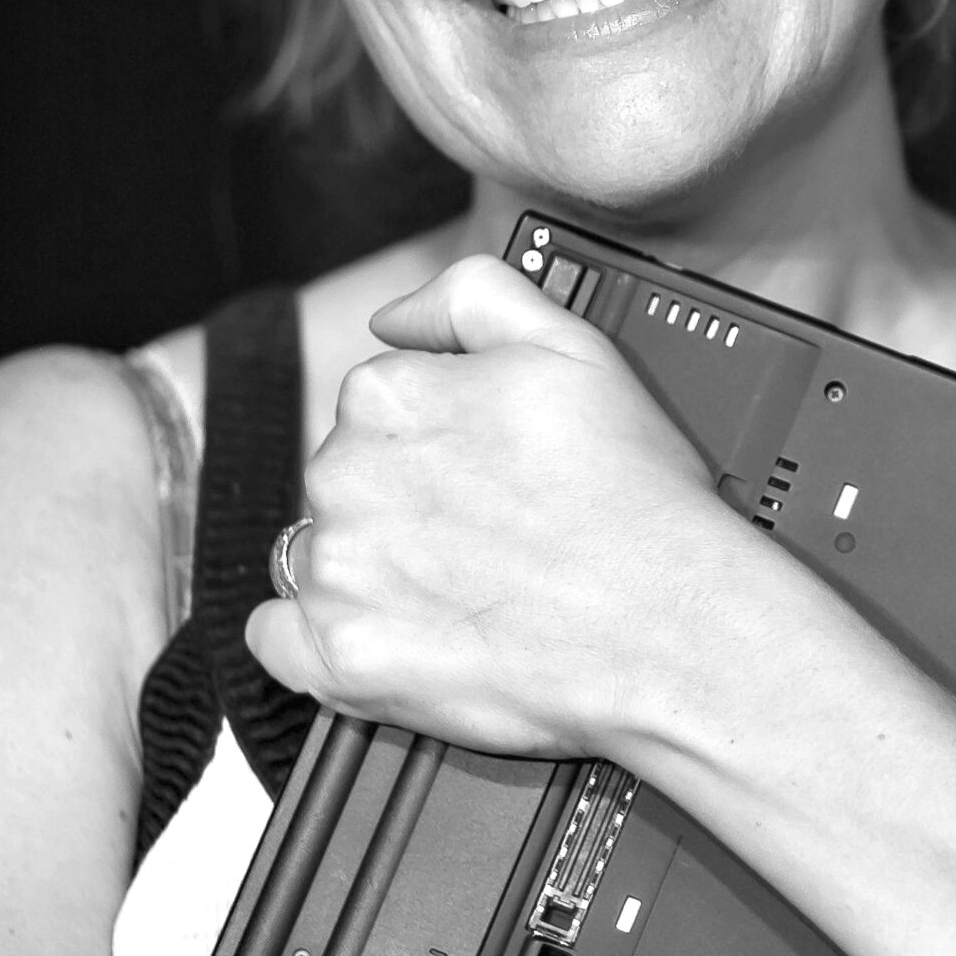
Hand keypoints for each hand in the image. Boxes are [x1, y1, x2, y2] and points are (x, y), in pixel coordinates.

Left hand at [245, 253, 753, 756]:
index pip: (377, 410)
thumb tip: (394, 315)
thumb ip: (471, 296)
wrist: (673, 626)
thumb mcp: (571, 342)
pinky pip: (282, 645)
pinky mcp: (341, 660)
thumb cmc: (635, 498)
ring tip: (465, 593)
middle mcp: (344, 475)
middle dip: (404, 506)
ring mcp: (338, 571)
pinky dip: (321, 645)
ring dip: (374, 572)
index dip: (438, 443)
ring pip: (323, 559)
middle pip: (348, 483)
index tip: (483, 473)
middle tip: (488, 537)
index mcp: (387, 394)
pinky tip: (393, 638)